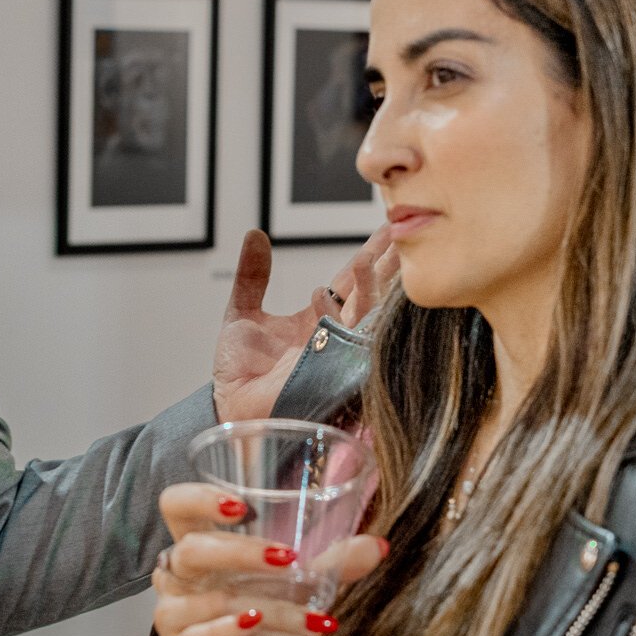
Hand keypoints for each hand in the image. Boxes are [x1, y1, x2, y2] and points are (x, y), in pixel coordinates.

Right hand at [152, 484, 384, 635]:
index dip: (199, 497)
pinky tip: (256, 624)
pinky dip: (227, 629)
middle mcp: (178, 577)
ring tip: (308, 610)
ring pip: (210, 599)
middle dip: (238, 549)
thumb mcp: (293, 594)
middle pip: (190, 548)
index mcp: (197, 548)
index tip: (242, 505)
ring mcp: (173, 616)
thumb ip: (328, 566)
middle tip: (287, 556)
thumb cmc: (254, 631)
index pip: (177, 505)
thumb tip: (378, 544)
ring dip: (264, 602)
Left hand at [211, 227, 396, 421]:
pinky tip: (351, 298)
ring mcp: (337, 353)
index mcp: (317, 318)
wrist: (231, 407)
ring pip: (366, 315)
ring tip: (367, 259)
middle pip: (370, 294)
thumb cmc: (239, 371)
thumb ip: (252, 275)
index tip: (389, 228)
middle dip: (387, 266)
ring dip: (369, 288)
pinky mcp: (334, 371)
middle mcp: (334, 335)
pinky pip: (353, 343)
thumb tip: (255, 233)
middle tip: (404, 237)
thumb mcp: (242, 312)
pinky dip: (353, 319)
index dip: (370, 255)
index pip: (350, 281)